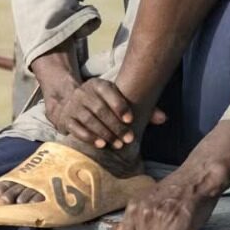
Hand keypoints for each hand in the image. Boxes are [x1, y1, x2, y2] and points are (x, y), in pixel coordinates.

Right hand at [44, 78, 162, 149]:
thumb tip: (163, 118)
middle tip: (128, 139)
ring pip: (88, 119)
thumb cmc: (102, 104)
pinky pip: (76, 128)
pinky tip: (101, 144)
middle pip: (100, 109)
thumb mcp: (117, 100)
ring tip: (116, 144)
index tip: (131, 120)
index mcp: (99, 85)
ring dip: (104, 133)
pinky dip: (89, 137)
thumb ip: (140, 108)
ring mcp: (73, 105)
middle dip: (115, 126)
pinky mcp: (66, 118)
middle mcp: (84, 92)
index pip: (109, 92)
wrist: (70, 103)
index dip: (120, 106)